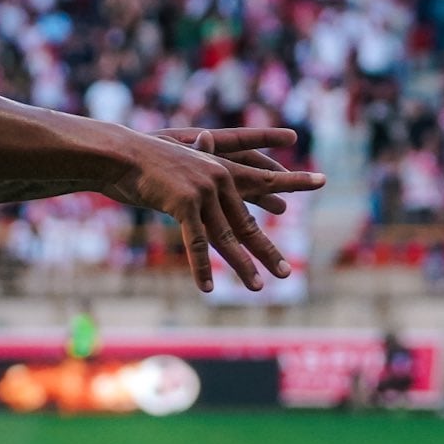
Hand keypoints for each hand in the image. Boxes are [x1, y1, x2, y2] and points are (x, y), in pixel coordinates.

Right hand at [112, 130, 324, 292]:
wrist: (122, 155)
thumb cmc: (148, 165)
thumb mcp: (182, 175)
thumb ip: (201, 189)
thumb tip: (211, 203)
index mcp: (223, 169)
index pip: (264, 179)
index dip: (293, 182)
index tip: (322, 180)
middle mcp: (220, 179)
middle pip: (247, 223)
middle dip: (266, 252)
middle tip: (286, 274)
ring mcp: (205, 190)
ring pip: (227, 237)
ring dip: (241, 266)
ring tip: (256, 288)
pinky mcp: (186, 202)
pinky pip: (196, 242)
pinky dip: (200, 267)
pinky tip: (206, 288)